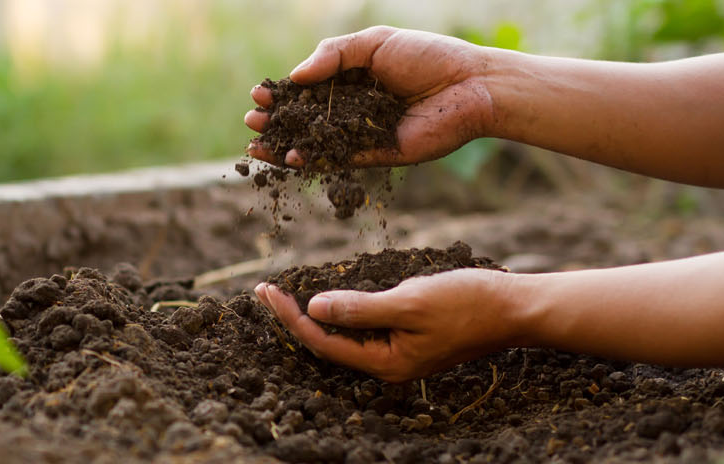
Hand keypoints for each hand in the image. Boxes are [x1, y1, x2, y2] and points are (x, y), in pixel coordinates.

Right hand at [244, 26, 498, 168]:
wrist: (472, 85)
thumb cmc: (429, 57)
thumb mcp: (375, 43)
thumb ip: (333, 55)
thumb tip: (295, 76)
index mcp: (353, 80)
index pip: (308, 89)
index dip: (282, 93)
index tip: (259, 93)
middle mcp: (354, 109)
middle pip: (305, 119)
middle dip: (276, 121)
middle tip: (252, 120)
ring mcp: (363, 134)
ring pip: (315, 143)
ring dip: (285, 146)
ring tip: (257, 146)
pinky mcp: (376, 155)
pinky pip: (338, 160)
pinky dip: (313, 161)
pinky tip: (290, 158)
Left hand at [253, 269, 525, 381]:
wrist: (517, 308)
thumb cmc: (468, 303)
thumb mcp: (409, 302)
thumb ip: (361, 309)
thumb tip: (315, 308)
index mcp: (385, 364)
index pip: (322, 342)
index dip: (290, 317)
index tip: (266, 291)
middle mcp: (388, 366)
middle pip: (328, 344)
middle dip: (294, 318)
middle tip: (264, 291)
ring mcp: (399, 355)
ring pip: (345, 338)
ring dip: (315, 316)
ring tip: (285, 295)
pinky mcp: (409, 341)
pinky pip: (365, 330)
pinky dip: (343, 313)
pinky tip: (330, 298)